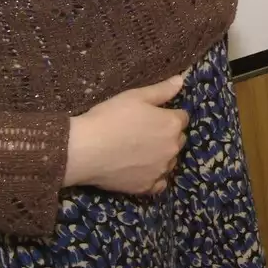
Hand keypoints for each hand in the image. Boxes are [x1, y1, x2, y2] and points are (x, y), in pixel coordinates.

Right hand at [63, 72, 189, 194]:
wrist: (84, 150)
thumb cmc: (110, 118)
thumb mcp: (135, 96)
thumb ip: (162, 90)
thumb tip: (181, 80)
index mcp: (172, 124)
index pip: (182, 118)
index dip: (168, 115)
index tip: (153, 116)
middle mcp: (172, 148)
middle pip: (178, 139)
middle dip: (167, 135)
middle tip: (145, 133)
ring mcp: (160, 170)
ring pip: (170, 161)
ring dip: (162, 156)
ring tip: (140, 152)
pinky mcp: (147, 187)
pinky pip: (159, 183)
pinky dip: (154, 177)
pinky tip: (141, 171)